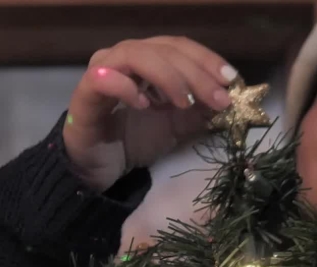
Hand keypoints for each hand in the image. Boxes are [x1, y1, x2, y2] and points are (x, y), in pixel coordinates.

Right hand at [63, 36, 237, 191]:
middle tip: (218, 98)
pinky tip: (144, 103)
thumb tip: (227, 99)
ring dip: (166, 76)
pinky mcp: (85, 94)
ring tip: (185, 102)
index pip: (179, 47)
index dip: (206, 59)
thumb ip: (199, 112)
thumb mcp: (177, 127)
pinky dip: (125, 87)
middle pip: (162, 48)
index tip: (230, 80)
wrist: (99, 168)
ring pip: (135, 55)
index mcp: (148, 61)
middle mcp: (124, 58)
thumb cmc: (134, 141)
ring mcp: (102, 72)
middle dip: (195, 72)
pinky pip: (103, 79)